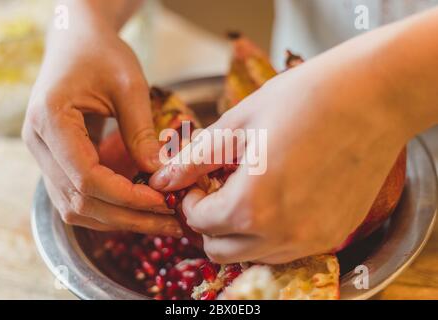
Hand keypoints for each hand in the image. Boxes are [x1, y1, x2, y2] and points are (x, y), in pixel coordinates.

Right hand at [23, 16, 180, 236]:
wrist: (77, 42)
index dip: (126, 196)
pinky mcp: (57, 160)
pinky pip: (77, 197)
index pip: (86, 177)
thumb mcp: (129, 86)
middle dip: (127, 217)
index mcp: (51, 119)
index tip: (162, 201)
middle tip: (169, 221)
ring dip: (118, 219)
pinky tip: (138, 208)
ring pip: (75, 207)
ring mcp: (44, 155)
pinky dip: (108, 208)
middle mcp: (39, 143)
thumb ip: (141, 133)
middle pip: (78, 201)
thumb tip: (159, 176)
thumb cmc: (102, 54)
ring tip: (158, 220)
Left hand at [150, 44, 412, 262]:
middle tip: (220, 188)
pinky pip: (287, 249)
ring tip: (251, 190)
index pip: (199, 223)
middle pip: (220, 250)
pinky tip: (281, 197)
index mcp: (250, 207)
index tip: (200, 181)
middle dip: (210, 222)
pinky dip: (272, 232)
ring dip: (240, 230)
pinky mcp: (333, 235)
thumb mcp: (237, 125)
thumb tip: (162, 181)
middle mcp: (280, 235)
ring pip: (253, 255)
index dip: (191, 201)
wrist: (372, 97)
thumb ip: (194, 160)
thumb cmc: (302, 100)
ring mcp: (310, 239)